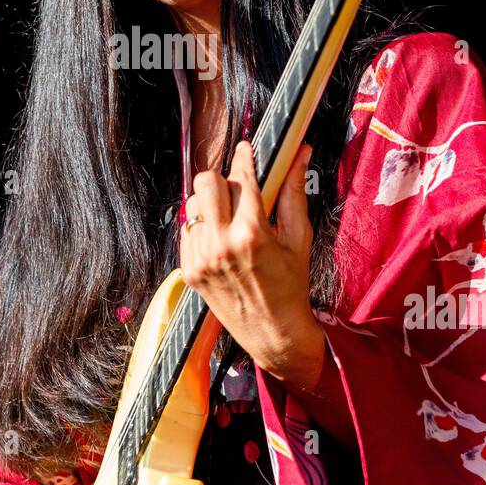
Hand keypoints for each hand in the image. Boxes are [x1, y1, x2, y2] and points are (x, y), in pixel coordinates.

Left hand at [179, 139, 325, 391]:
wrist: (273, 334)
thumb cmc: (291, 286)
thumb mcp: (298, 238)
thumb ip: (294, 192)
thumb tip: (299, 154)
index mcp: (252, 233)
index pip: (242, 177)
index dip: (245, 158)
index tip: (247, 150)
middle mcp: (221, 243)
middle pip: (205, 182)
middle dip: (223, 179)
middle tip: (238, 190)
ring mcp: (201, 258)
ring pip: (192, 204)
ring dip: (210, 204)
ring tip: (229, 218)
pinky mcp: (189, 270)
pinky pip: (186, 230)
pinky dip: (201, 227)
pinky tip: (220, 238)